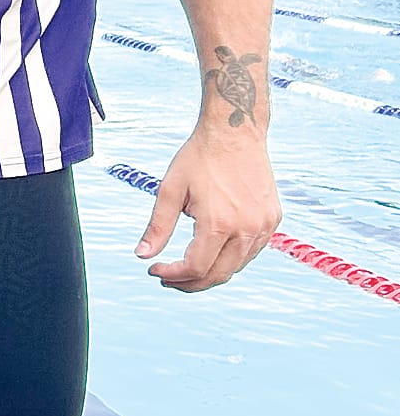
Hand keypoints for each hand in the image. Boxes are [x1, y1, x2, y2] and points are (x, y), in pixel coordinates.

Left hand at [135, 125, 279, 291]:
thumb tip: (142, 256)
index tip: (155, 270)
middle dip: (190, 283)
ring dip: (211, 273)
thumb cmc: (199, 158)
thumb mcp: (169, 191)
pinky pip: (251, 251)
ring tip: (186, 267)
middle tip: (169, 277)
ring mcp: (264, 225)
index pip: (195, 268)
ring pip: (237, 266)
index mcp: (219, 223)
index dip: (173, 275)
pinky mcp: (273, 218)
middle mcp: (247, 228)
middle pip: (218, 275)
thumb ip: (157, 227)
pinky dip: (231, 258)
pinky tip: (212, 251)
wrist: (235, 132)